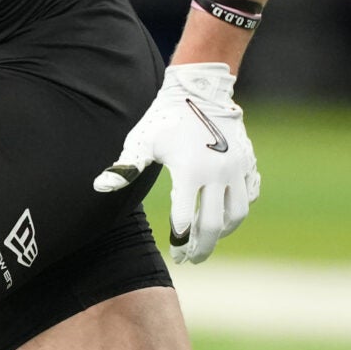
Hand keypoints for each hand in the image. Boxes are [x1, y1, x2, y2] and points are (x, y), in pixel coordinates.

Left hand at [92, 62, 258, 263]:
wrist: (200, 90)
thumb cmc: (165, 117)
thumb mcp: (142, 141)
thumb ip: (125, 167)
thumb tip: (100, 186)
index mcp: (190, 171)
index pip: (185, 219)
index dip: (179, 241)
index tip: (174, 252)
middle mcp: (218, 172)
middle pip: (214, 224)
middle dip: (203, 247)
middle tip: (192, 259)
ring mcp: (237, 167)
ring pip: (237, 213)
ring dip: (224, 231)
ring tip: (209, 238)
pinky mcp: (249, 161)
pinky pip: (250, 194)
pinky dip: (239, 208)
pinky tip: (226, 212)